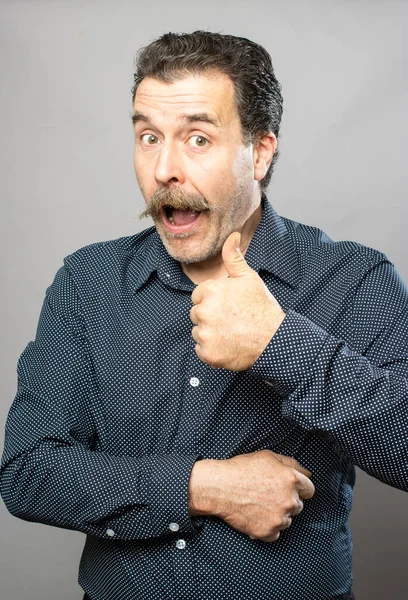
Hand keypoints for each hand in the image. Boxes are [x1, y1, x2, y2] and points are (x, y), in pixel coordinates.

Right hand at [188, 450, 314, 541]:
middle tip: (268, 494)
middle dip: (287, 500)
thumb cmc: (241, 469)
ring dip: (278, 514)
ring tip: (259, 504)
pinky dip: (268, 527)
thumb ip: (291, 464)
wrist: (219, 487)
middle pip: (298, 505)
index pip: (309, 489)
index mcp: (292, 479)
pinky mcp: (268, 532)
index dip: (299, 488)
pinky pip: (276, 533)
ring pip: (287, 520)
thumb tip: (307, 473)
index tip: (288, 488)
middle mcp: (289, 500)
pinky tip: (256, 515)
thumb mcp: (268, 456)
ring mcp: (279, 518)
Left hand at [190, 232, 284, 369]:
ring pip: (198, 332)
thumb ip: (233, 257)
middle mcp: (203, 311)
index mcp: (209, 291)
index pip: (199, 296)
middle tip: (232, 320)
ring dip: (211, 334)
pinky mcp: (207, 353)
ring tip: (232, 332)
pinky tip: (229, 345)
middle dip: (211, 317)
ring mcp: (205, 334)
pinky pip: (201, 350)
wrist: (274, 339)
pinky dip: (212, 350)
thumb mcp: (248, 278)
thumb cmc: (262, 308)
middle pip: (197, 314)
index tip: (229, 306)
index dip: (215, 301)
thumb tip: (232, 236)